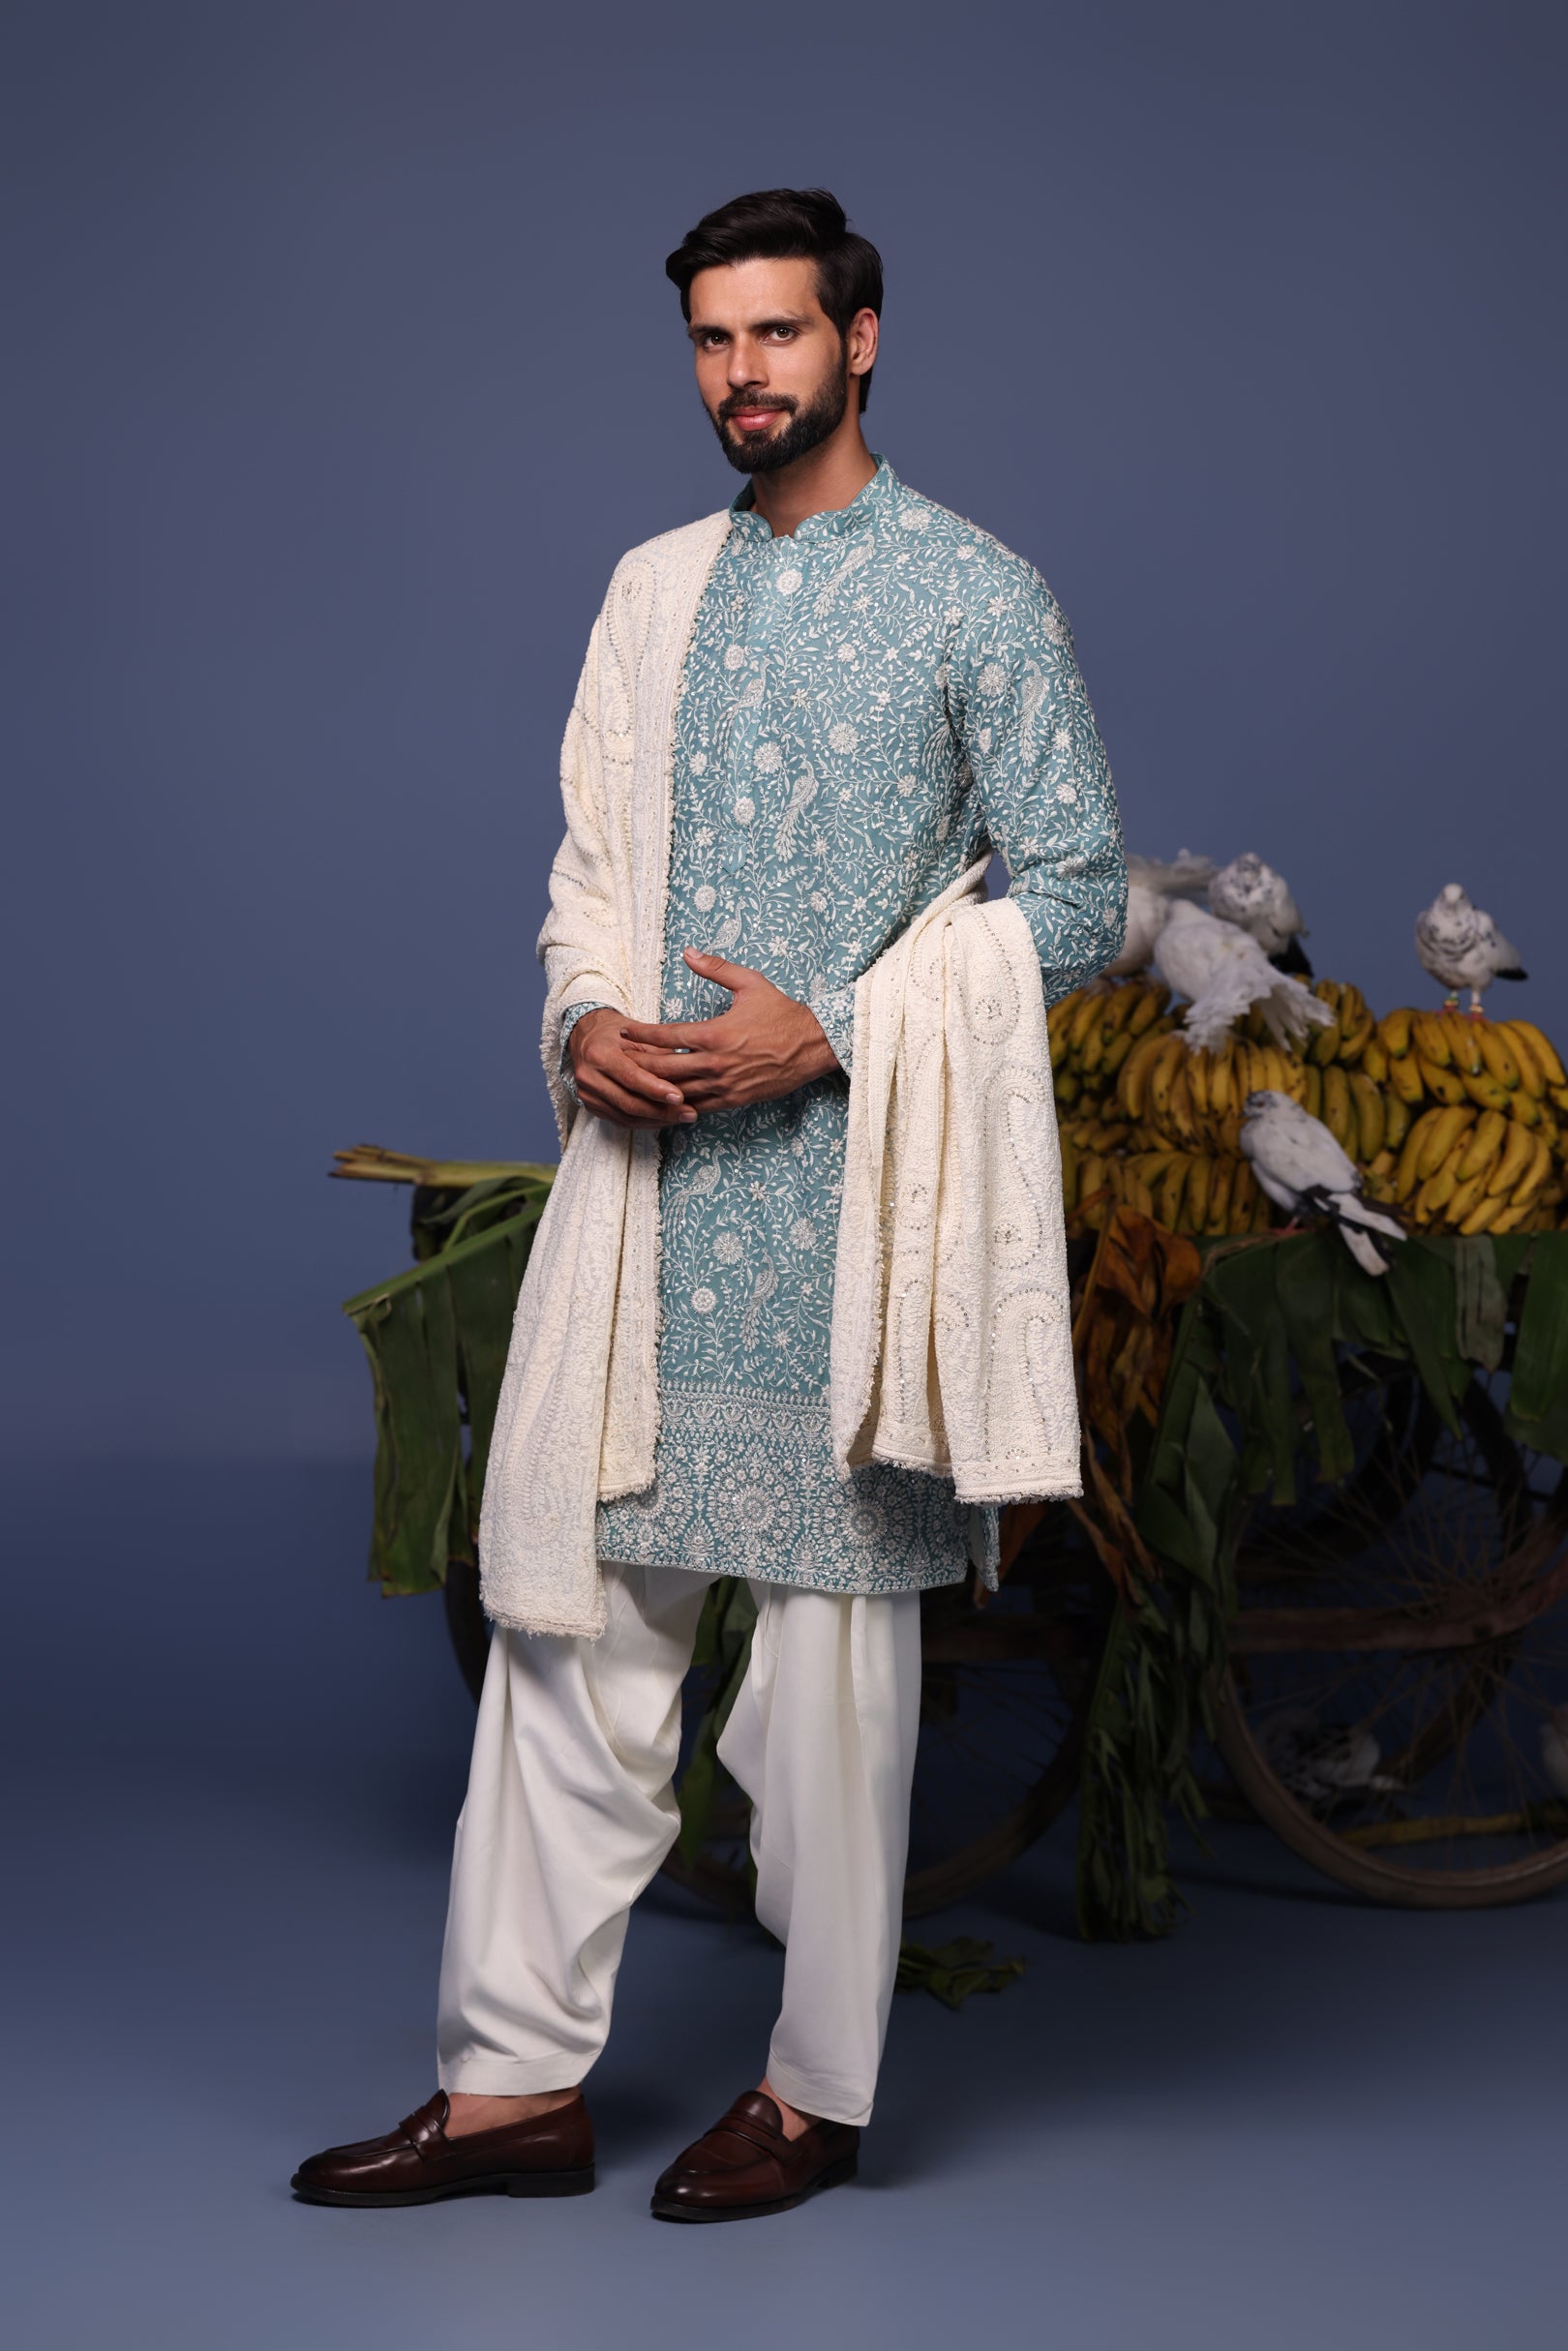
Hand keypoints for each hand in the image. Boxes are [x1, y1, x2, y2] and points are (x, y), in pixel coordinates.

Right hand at [568, 1007, 698, 1129]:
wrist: (586, 1036)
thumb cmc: (616, 1032)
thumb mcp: (637, 1035)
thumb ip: (658, 1055)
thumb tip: (686, 1074)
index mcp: (599, 1054)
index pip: (631, 1077)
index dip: (656, 1090)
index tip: (680, 1097)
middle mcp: (589, 1077)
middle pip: (629, 1102)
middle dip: (662, 1111)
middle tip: (689, 1113)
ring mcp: (587, 1095)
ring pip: (626, 1117)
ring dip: (656, 1120)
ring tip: (682, 1118)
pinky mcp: (591, 1106)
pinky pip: (621, 1121)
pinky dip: (645, 1122)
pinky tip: (664, 1120)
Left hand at [616, 950, 840, 1112]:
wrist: (814, 1045)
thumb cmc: (782, 1012)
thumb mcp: (750, 983)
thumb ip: (716, 969)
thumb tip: (688, 952)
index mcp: (715, 1034)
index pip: (667, 1036)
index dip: (642, 1036)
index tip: (624, 1033)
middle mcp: (716, 1063)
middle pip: (664, 1068)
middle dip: (638, 1065)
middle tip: (619, 1061)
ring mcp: (724, 1085)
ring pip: (678, 1091)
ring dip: (654, 1088)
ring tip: (633, 1083)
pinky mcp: (735, 1100)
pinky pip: (698, 1106)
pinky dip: (679, 1104)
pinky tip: (664, 1101)